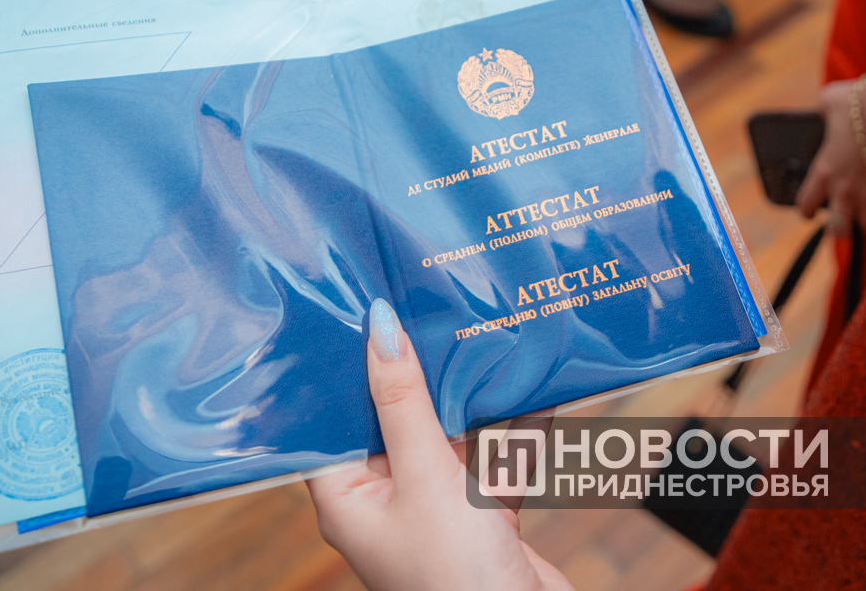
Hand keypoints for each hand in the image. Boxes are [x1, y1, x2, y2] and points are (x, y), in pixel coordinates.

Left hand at [307, 299, 571, 590]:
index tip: (352, 308)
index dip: (341, 365)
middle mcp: (386, 498)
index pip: (331, 417)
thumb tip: (377, 328)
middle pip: (395, 416)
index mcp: (347, 495)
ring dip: (471, 393)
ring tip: (481, 329)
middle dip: (417, 369)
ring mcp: (437, 507)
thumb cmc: (455, 578)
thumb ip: (404, 401)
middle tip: (423, 303)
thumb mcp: (426, 476)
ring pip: (451, 433)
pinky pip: (496, 455)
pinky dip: (515, 425)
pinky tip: (534, 383)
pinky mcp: (484, 514)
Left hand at [795, 80, 865, 234]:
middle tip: (850, 220)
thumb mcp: (832, 99)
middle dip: (842, 226)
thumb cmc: (864, 102)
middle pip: (837, 227)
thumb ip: (824, 107)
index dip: (807, 209)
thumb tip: (824, 104)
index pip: (806, 202)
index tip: (809, 213)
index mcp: (825, 170)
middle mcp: (845, 190)